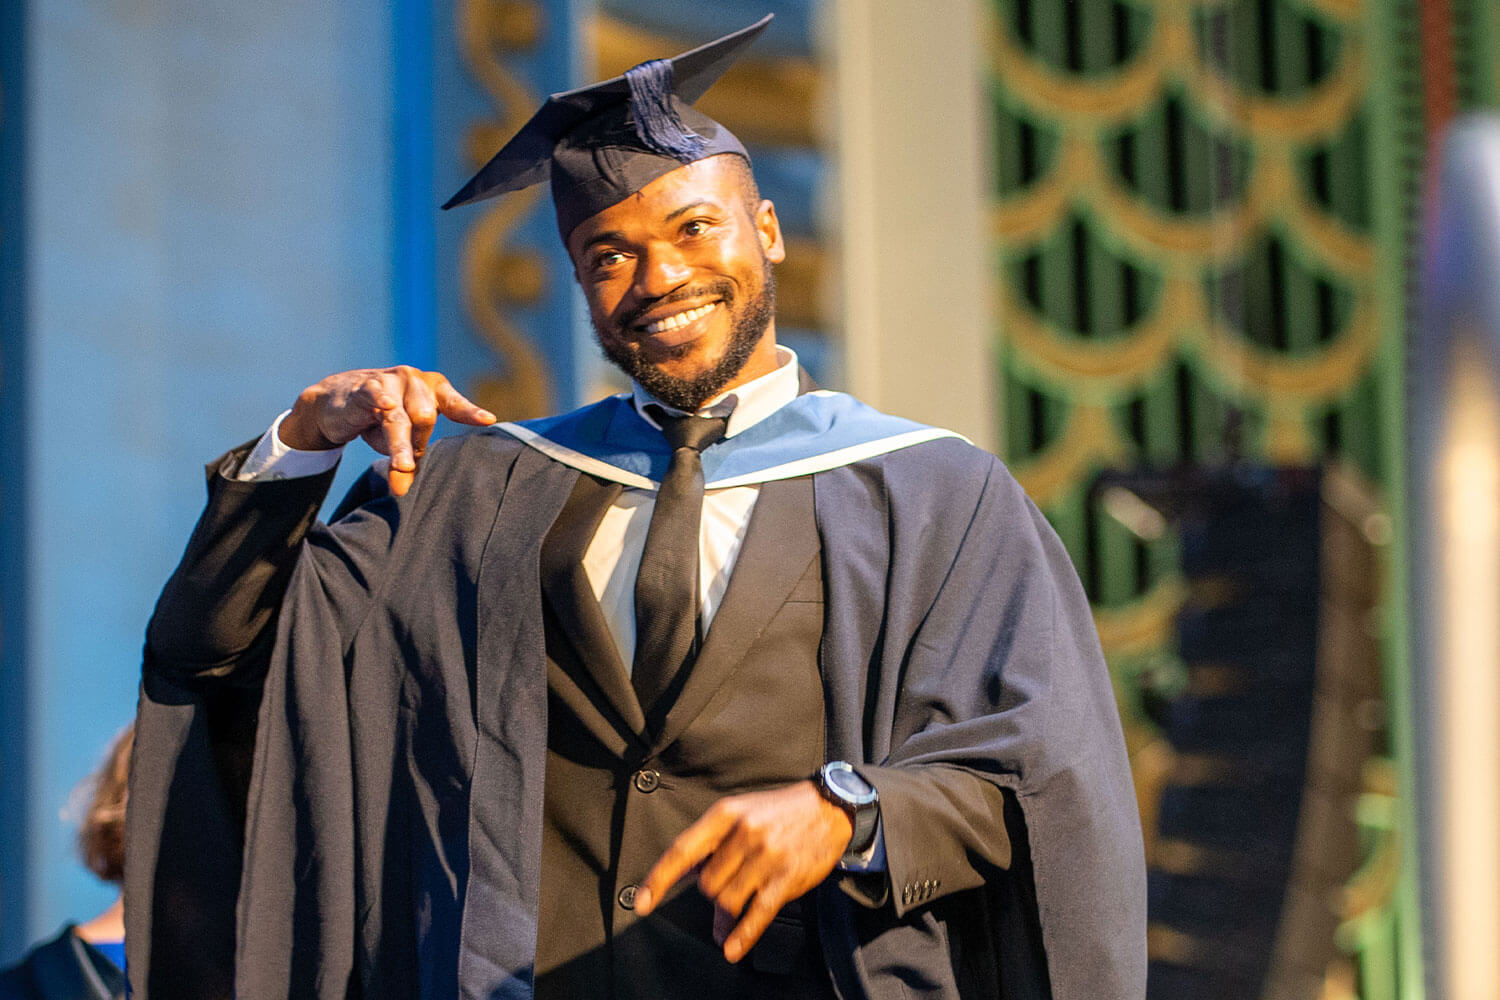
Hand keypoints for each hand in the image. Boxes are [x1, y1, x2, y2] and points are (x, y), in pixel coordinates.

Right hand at [279, 366, 495, 495]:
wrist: (338, 402)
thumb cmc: (381, 420)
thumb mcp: (400, 440)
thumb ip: (407, 463)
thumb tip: (401, 492)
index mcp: (434, 392)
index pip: (455, 404)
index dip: (470, 412)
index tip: (488, 420)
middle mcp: (416, 382)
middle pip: (425, 417)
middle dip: (417, 444)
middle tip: (406, 465)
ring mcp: (390, 381)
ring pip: (399, 417)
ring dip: (400, 444)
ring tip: (403, 466)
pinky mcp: (364, 386)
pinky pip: (374, 392)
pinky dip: (380, 399)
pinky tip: (387, 405)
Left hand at [634, 781, 851, 962]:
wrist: (829, 808)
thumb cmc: (778, 812)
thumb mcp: (741, 813)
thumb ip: (713, 844)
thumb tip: (687, 878)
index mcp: (726, 814)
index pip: (682, 851)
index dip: (658, 880)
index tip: (641, 904)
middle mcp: (744, 833)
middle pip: (707, 884)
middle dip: (713, 890)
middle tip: (731, 882)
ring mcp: (766, 857)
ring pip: (727, 901)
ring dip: (728, 911)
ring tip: (737, 908)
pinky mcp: (786, 878)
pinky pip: (757, 914)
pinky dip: (742, 936)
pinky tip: (732, 949)